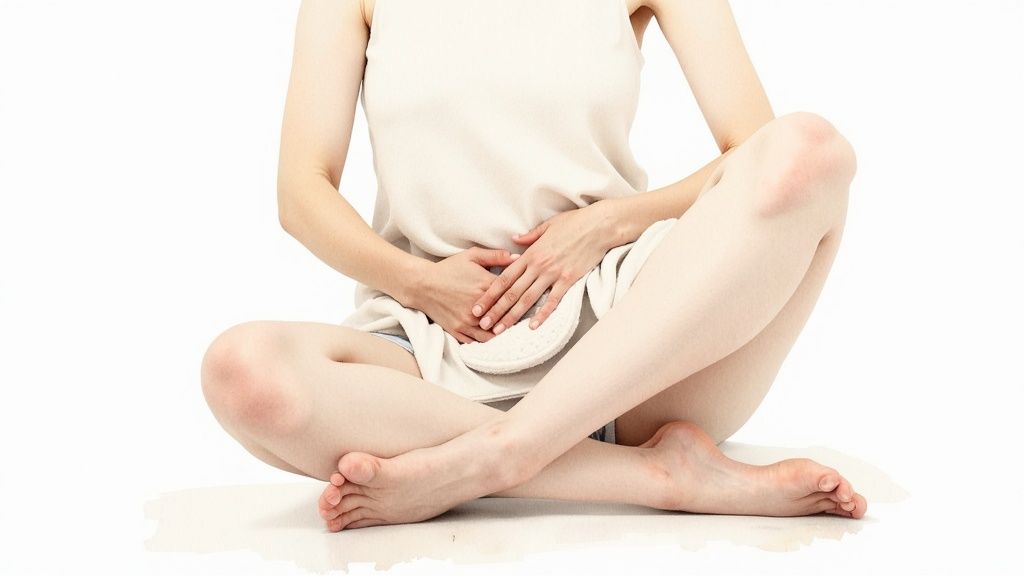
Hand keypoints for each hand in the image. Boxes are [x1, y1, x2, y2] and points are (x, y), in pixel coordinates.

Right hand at [415, 247, 519, 343]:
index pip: (513, 294)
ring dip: (502, 333)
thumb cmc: (448, 269)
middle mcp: (479, 307)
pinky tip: (494, 339)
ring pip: (493, 333)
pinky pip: (476, 341)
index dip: (523, 297)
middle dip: (517, 318)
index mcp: (485, 286)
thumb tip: (518, 257)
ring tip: (512, 332)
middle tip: (527, 319)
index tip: (532, 299)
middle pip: (505, 316)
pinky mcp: (458, 330)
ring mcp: (468, 321)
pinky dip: (486, 341)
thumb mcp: (472, 256)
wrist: (422, 284)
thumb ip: (496, 256)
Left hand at [471, 203, 617, 334]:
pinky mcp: (569, 280)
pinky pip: (553, 301)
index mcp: (530, 254)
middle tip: (483, 324)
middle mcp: (538, 266)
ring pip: (528, 299)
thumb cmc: (574, 223)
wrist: (599, 226)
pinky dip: (542, 315)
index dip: (489, 294)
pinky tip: (532, 326)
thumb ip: (529, 236)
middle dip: (496, 310)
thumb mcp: (547, 225)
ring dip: (512, 316)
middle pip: (512, 292)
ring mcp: (553, 274)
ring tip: (500, 330)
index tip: (479, 307)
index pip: (504, 278)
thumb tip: (513, 240)